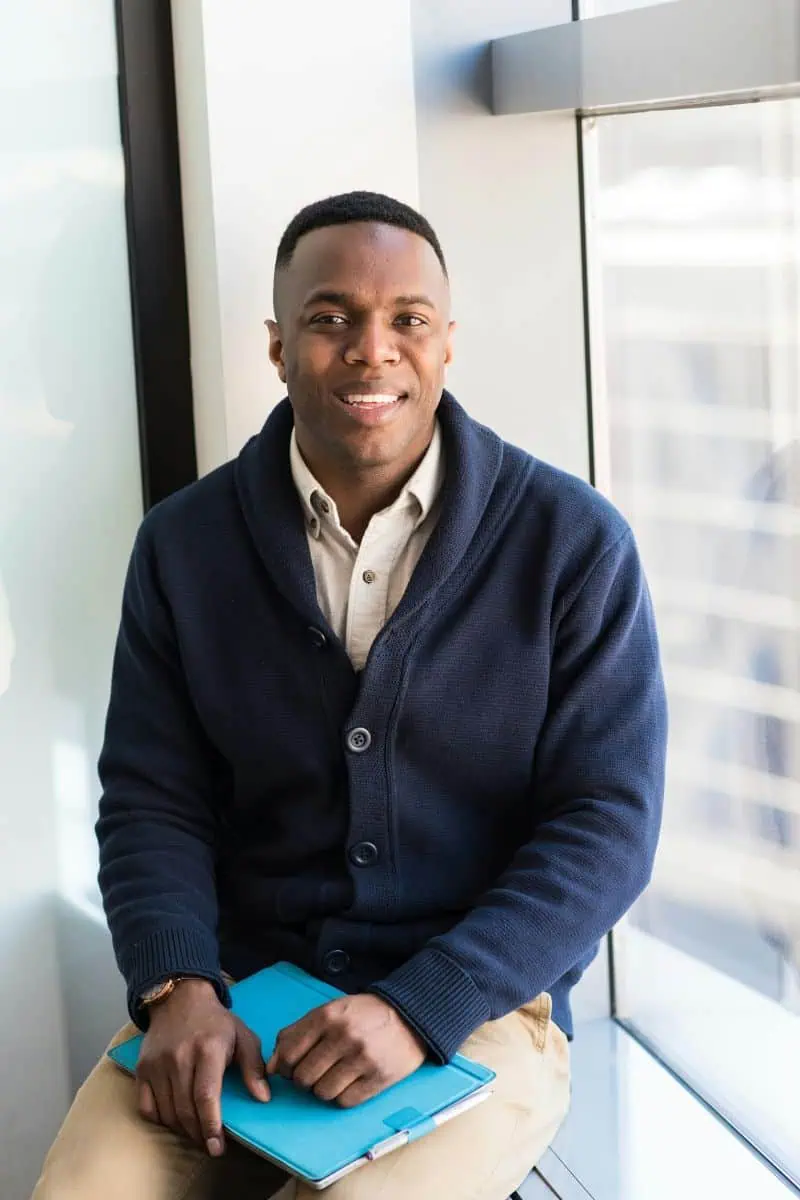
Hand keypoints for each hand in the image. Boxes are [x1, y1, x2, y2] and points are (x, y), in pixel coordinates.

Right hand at [136, 978, 268, 1156]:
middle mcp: (179, 1057)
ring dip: (182, 1130)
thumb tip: (263, 1098)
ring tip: (196, 1132)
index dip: (211, 1125)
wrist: (180, 998)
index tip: (217, 1147)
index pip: (206, 1096)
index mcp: (207, 1049)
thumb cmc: (216, 1022)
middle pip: (186, 1110)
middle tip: (210, 1144)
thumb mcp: (243, 1036)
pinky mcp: (142, 1068)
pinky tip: (175, 1119)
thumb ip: (254, 1066)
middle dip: (199, 1134)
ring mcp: (157, 1064)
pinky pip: (146, 1107)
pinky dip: (160, 1120)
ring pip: (167, 1112)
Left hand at [266, 993, 425, 1107]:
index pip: (288, 1053)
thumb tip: (271, 1067)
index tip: (291, 1067)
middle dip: (304, 1080)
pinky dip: (343, 1096)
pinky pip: (345, 1101)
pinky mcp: (379, 1078)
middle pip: (303, 1077)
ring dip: (324, 1089)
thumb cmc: (362, 1015)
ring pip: (322, 1093)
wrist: (409, 1016)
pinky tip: (350, 1082)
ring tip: (335, 1075)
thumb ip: (296, 1034)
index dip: (284, 1066)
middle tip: (316, 1071)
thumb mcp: (329, 1011)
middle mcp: (343, 1036)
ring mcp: (362, 1058)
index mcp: (327, 1015)